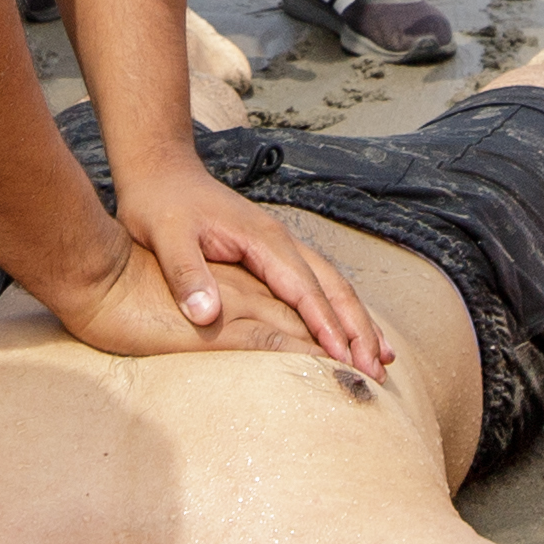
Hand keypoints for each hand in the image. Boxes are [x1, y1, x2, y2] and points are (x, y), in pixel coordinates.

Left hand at [46, 162, 392, 376]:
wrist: (162, 170)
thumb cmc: (160, 204)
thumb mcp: (165, 236)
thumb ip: (185, 274)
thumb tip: (206, 314)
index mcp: (263, 240)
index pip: (305, 290)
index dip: (327, 327)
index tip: (347, 361)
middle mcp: (282, 242)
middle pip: (334, 288)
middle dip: (358, 330)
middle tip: (378, 373)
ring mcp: (281, 247)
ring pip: (333, 286)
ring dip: (358, 321)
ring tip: (383, 358)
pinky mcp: (273, 254)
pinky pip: (318, 284)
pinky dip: (340, 310)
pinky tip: (349, 331)